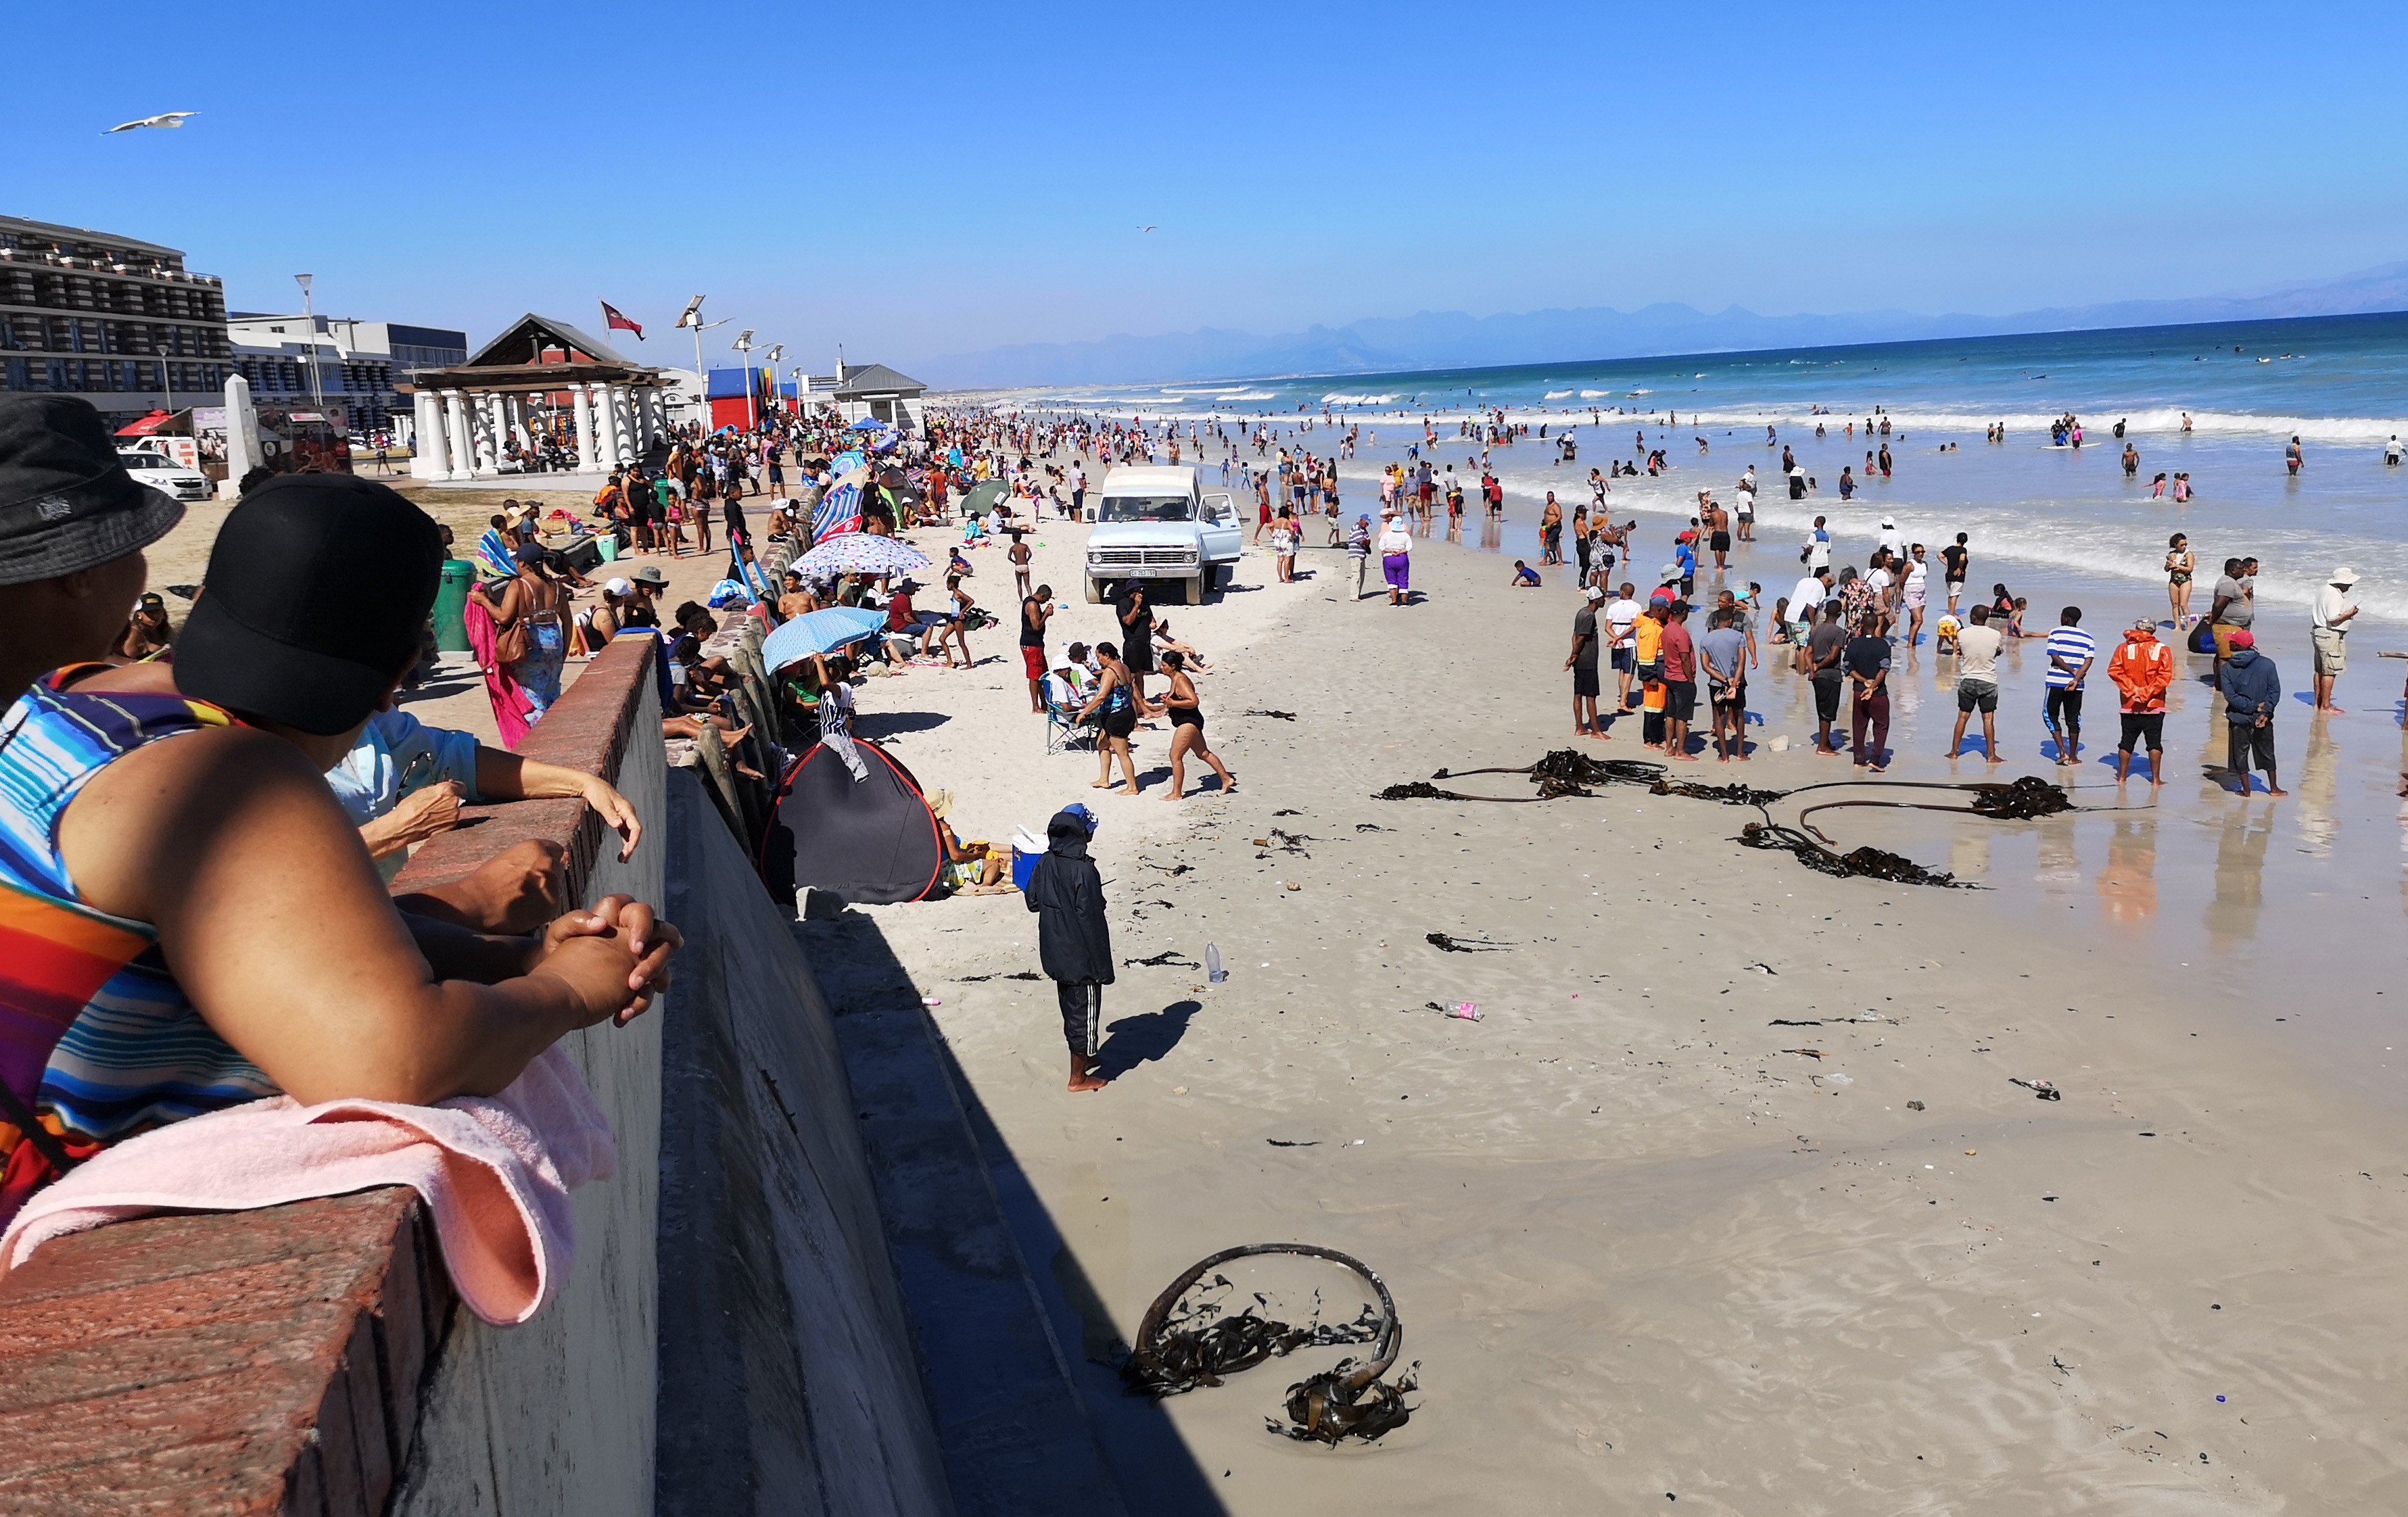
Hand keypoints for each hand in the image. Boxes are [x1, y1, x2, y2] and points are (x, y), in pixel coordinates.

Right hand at [360, 780, 464, 859]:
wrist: (404, 825)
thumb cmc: (409, 807)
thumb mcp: (422, 791)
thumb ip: (437, 789)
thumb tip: (444, 788)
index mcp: (447, 790)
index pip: (461, 786)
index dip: (456, 788)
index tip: (453, 790)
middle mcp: (453, 802)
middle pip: (456, 799)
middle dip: (449, 800)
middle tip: (436, 803)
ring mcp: (454, 815)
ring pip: (454, 810)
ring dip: (447, 810)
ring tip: (432, 813)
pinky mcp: (451, 826)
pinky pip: (451, 820)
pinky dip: (445, 820)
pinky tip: (433, 821)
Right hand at [464, 838, 565, 933]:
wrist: (477, 904)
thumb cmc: (485, 882)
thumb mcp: (508, 858)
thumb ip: (528, 859)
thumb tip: (537, 864)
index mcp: (536, 848)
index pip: (555, 850)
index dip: (547, 860)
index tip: (539, 869)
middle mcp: (548, 864)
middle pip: (556, 870)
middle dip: (546, 877)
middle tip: (527, 888)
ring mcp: (552, 885)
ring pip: (555, 889)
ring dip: (545, 894)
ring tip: (522, 901)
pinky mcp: (552, 905)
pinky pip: (551, 906)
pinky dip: (541, 909)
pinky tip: (524, 911)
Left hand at [540, 893, 679, 1022]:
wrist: (554, 987)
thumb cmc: (556, 955)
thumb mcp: (558, 935)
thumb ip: (575, 920)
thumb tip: (601, 923)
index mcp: (618, 919)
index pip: (641, 912)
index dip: (644, 927)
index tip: (635, 948)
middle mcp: (634, 938)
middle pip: (662, 939)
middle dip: (654, 961)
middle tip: (634, 982)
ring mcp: (639, 961)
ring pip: (661, 967)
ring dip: (650, 985)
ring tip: (628, 1002)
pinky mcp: (638, 985)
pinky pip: (649, 992)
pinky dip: (638, 1004)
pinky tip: (620, 1015)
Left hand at [578, 774, 641, 859]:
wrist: (593, 786)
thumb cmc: (598, 794)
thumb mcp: (602, 804)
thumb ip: (610, 815)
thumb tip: (619, 825)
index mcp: (627, 810)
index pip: (636, 828)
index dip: (634, 840)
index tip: (628, 850)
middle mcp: (629, 815)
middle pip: (635, 833)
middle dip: (631, 847)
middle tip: (624, 859)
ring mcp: (625, 818)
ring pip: (631, 835)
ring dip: (628, 848)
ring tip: (622, 860)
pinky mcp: (620, 821)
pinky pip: (625, 835)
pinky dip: (624, 844)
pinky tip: (621, 854)